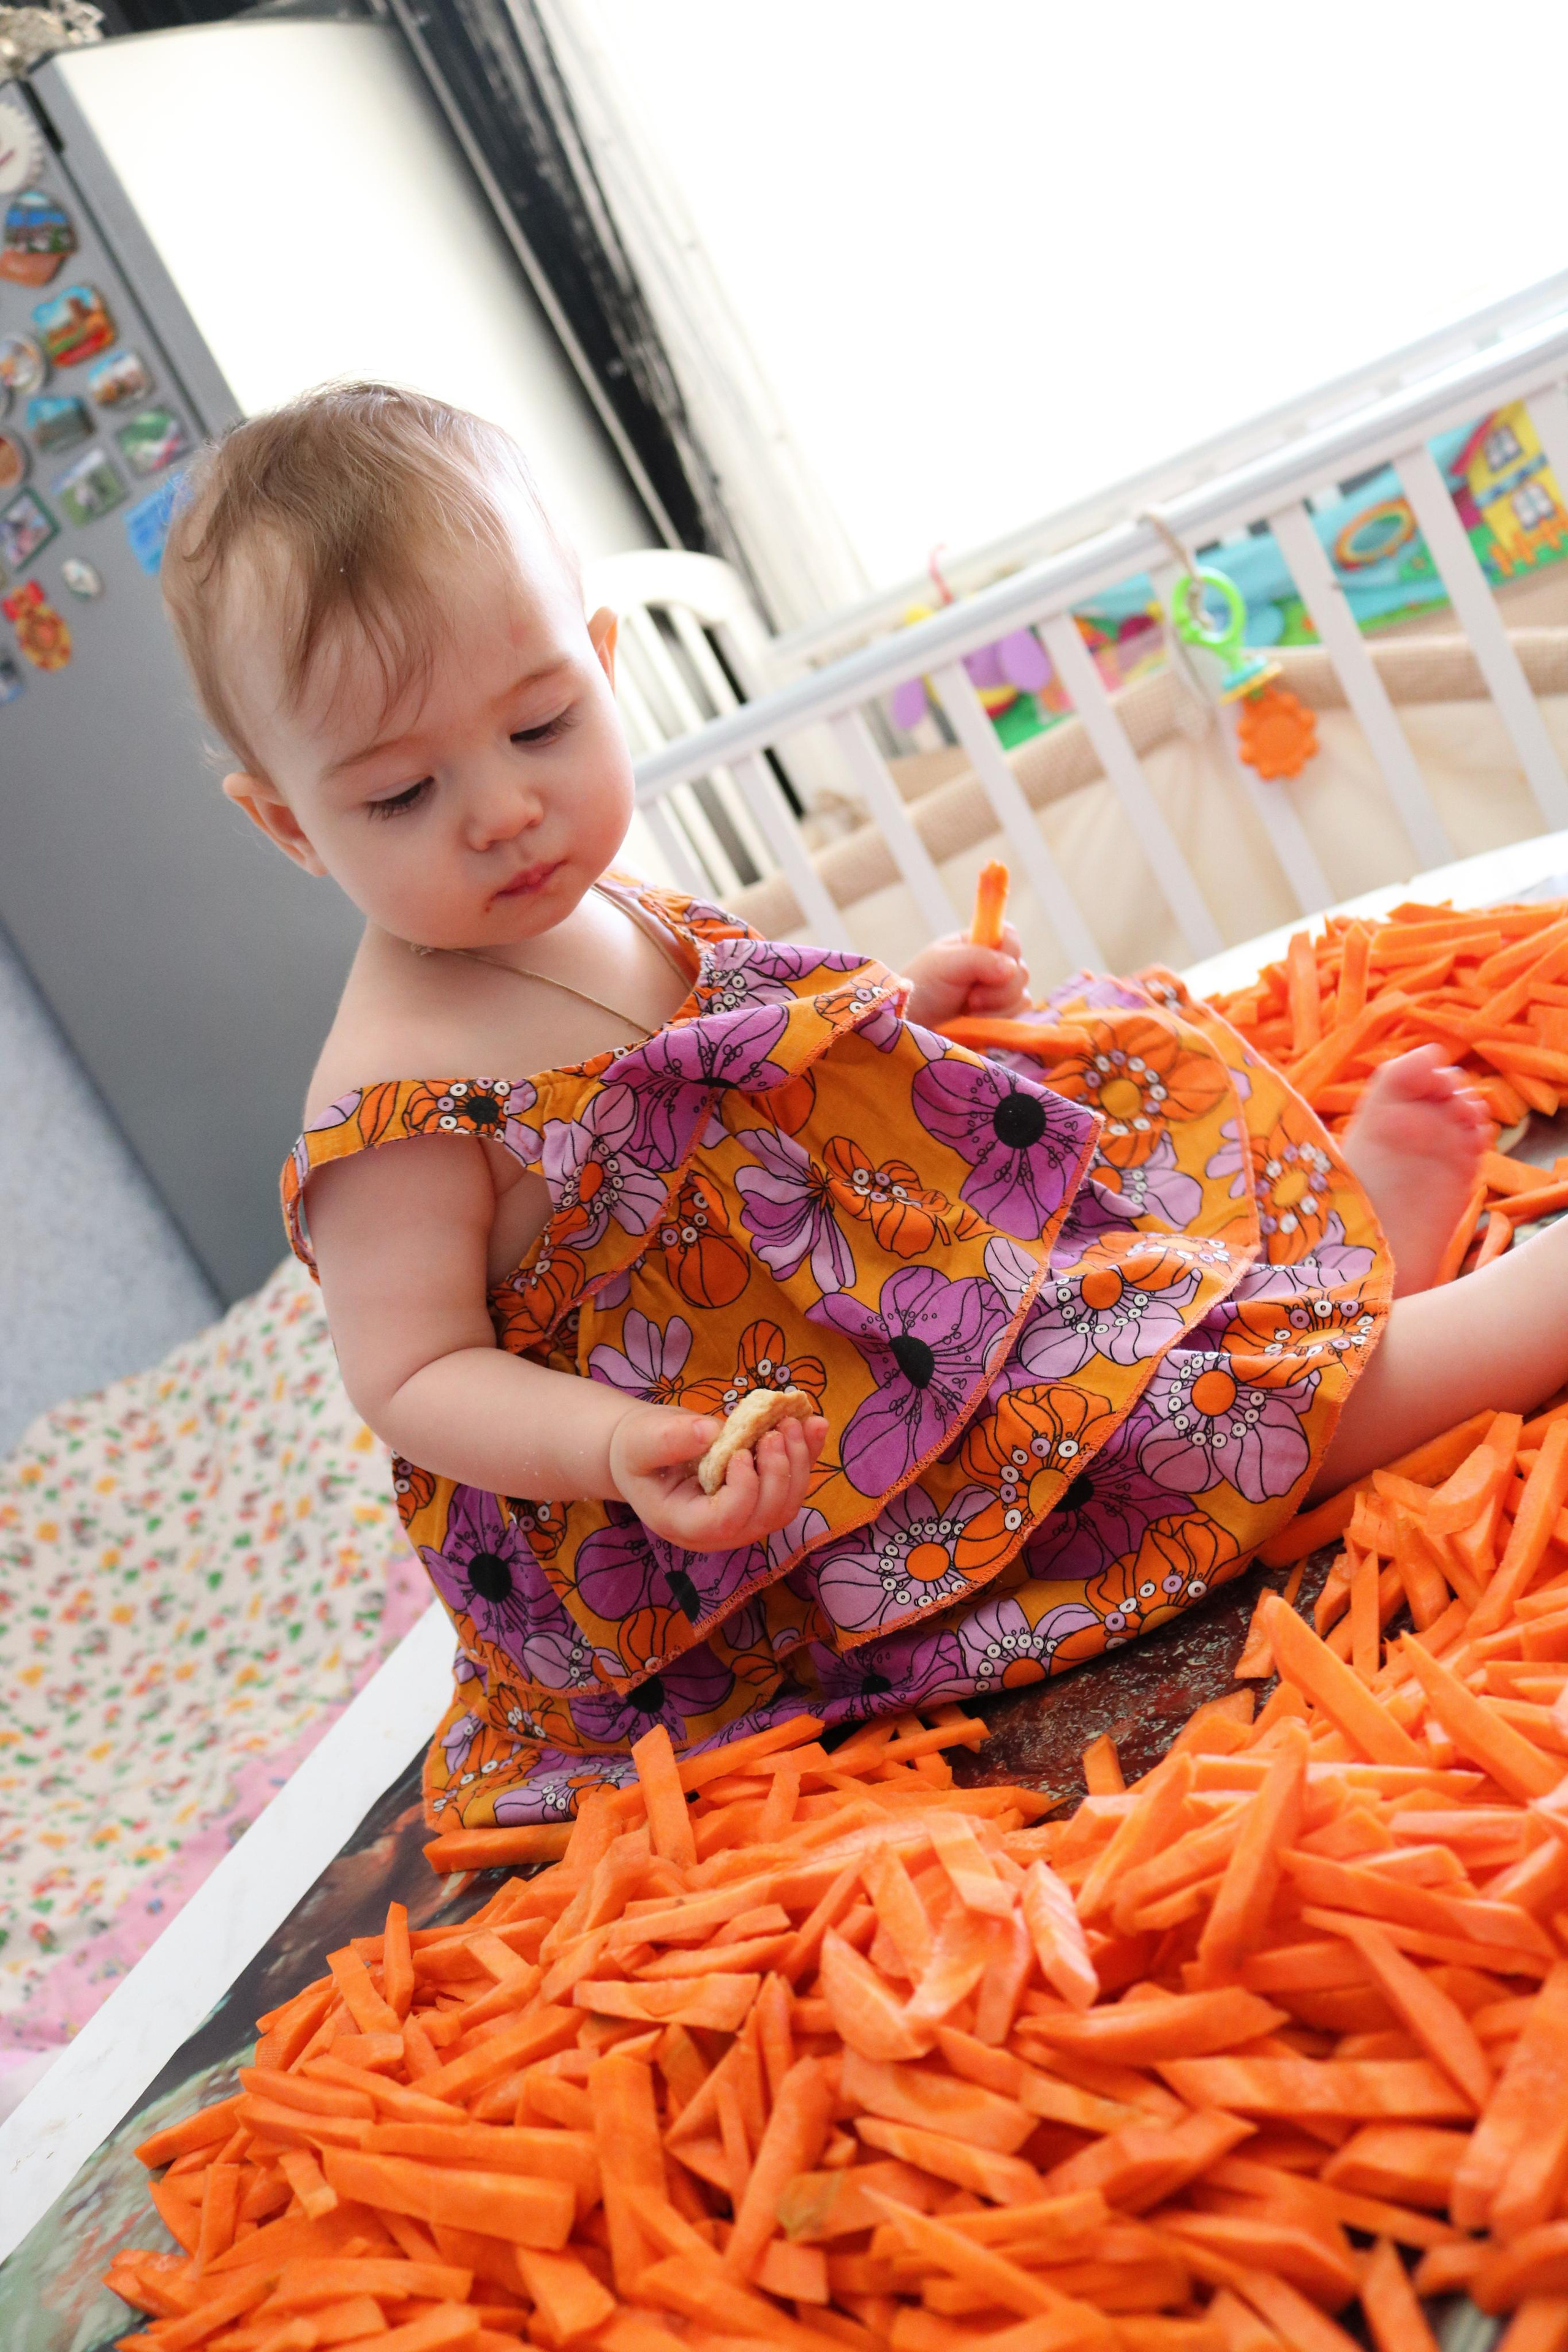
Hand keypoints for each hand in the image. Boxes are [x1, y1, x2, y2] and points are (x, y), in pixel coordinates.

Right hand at [607, 1403, 827, 1551]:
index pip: (724, 1521)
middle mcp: (718, 1532)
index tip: (741, 1452)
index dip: (743, 1489)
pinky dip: (807, 1456)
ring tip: (795, 1422)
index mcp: (683, 1523)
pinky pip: (791, 1487)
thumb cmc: (637, 1448)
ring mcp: (742, 1520)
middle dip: (778, 1471)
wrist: (647, 1451)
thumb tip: (711, 1432)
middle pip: (762, 1516)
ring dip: (798, 1464)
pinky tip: (814, 1424)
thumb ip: (669, 1439)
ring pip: (784, 1506)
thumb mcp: (641, 1440)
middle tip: (776, 1430)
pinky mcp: (759, 1500)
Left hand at [903, 924, 1029, 1026]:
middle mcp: (993, 966)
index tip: (990, 967)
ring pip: (1021, 996)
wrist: (912, 1023)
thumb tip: (1011, 968)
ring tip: (967, 1010)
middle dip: (997, 989)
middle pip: (1021, 971)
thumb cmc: (922, 987)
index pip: (1011, 937)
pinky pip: (1017, 1017)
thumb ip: (978, 959)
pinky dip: (997, 1021)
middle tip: (970, 998)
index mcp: (979, 943)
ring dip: (995, 1007)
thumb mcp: (944, 964)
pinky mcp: (1001, 1016)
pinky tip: (976, 1022)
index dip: (1008, 950)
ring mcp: (998, 992)